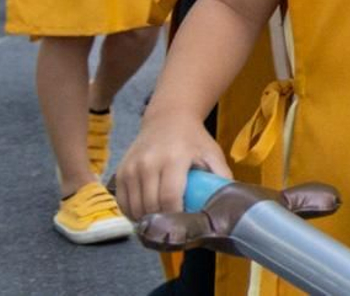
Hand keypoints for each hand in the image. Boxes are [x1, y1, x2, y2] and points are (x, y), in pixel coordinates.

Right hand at [114, 110, 231, 221]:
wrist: (168, 119)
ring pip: (135, 208)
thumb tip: (229, 204)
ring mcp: (131, 168)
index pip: (169, 198)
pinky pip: (123, 203)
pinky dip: (133, 214)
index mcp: (174, 159)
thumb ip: (221, 177)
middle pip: (151, 206)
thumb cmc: (194, 139)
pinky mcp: (120, 172)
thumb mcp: (212, 154)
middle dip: (163, 223)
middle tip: (174, 230)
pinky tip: (146, 215)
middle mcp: (148, 163)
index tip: (185, 227)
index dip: (176, 217)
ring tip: (162, 224)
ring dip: (147, 221)